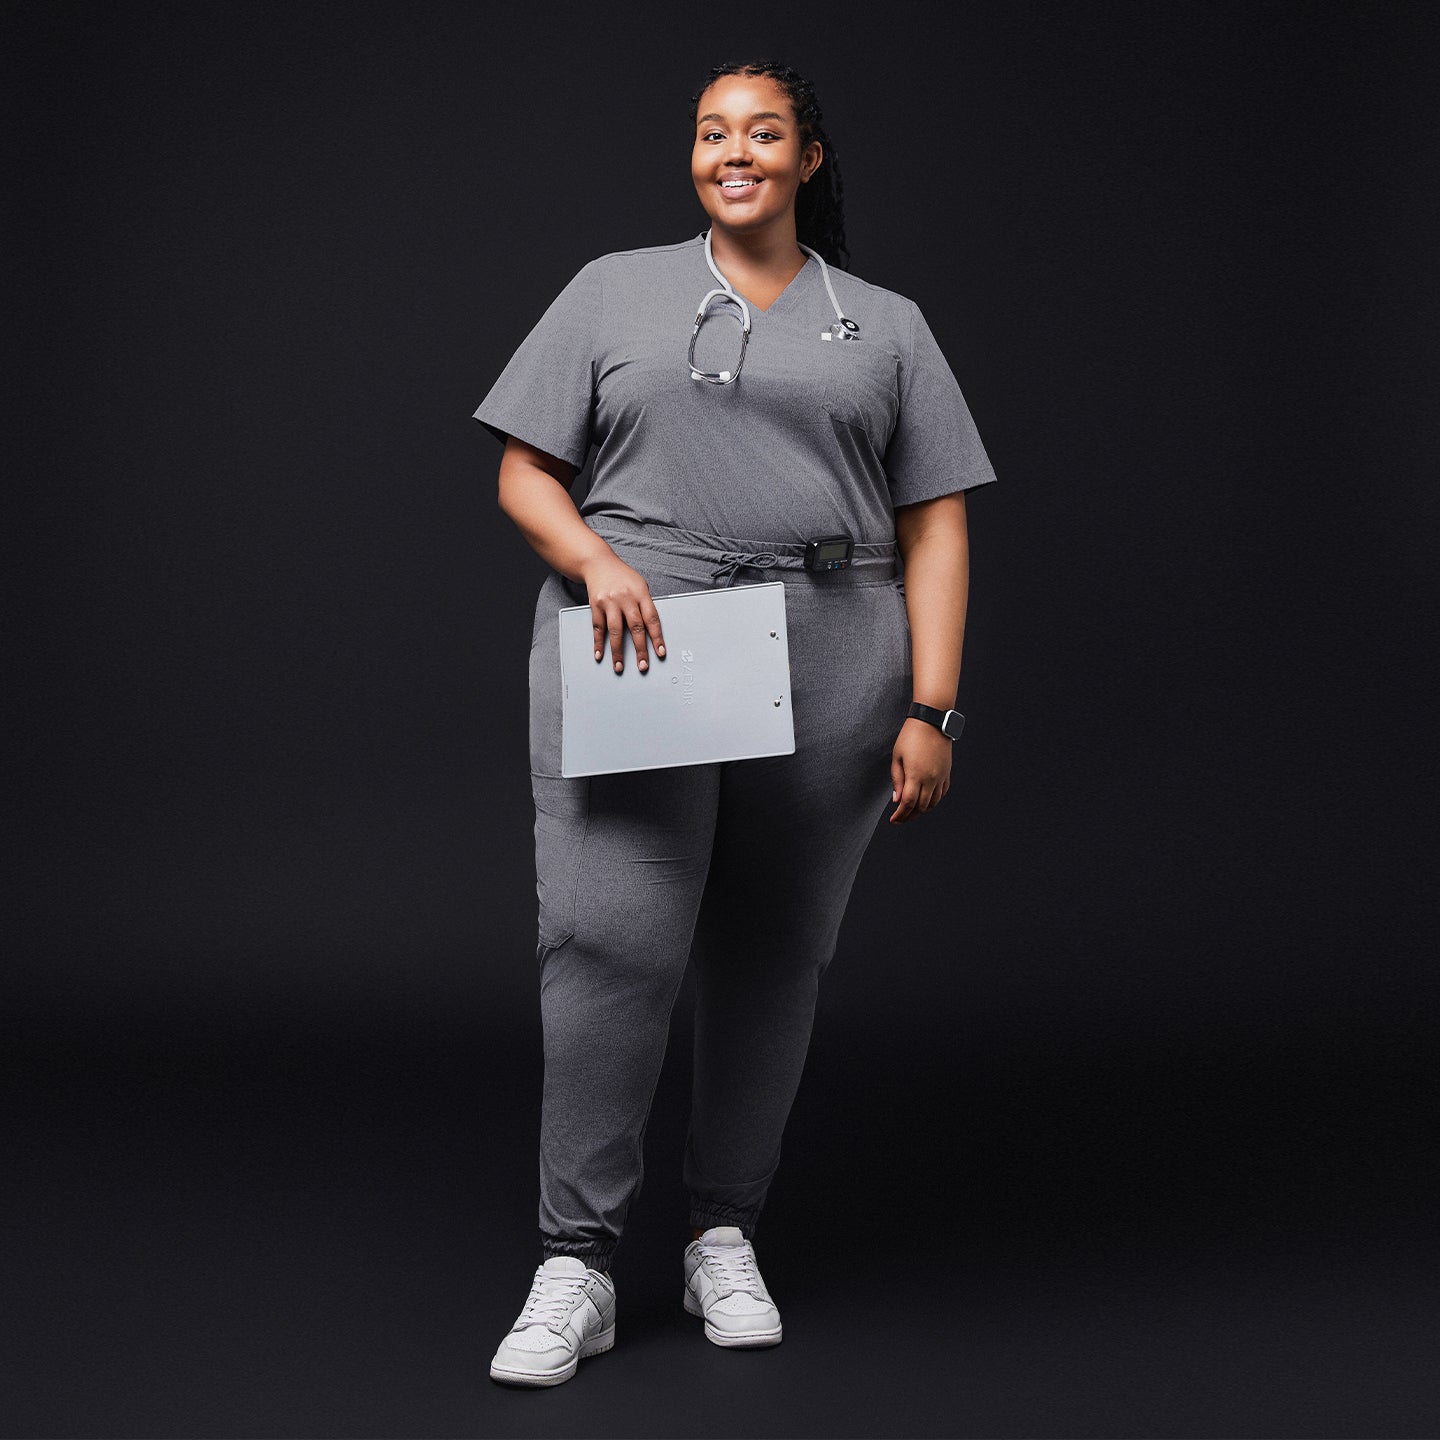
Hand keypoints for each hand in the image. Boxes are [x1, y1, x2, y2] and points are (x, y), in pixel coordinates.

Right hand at [577, 549, 666, 674]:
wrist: (599, 563)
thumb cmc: (622, 576)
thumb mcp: (640, 585)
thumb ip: (645, 605)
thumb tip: (652, 630)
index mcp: (641, 593)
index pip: (652, 619)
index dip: (657, 637)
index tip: (660, 652)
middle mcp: (626, 598)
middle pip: (635, 627)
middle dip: (640, 649)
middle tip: (643, 665)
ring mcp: (610, 602)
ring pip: (615, 630)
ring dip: (618, 651)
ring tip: (619, 666)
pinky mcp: (596, 605)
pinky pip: (598, 627)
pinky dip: (598, 643)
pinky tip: (600, 654)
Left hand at [889, 717, 952, 822]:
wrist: (931, 721)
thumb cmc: (910, 736)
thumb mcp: (897, 757)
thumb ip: (896, 780)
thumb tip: (897, 800)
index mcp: (916, 775)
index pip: (908, 803)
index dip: (900, 815)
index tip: (893, 820)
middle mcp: (931, 779)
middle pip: (921, 807)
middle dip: (909, 816)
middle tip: (900, 818)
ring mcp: (941, 776)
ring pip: (933, 803)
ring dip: (922, 810)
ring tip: (912, 811)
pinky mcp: (947, 772)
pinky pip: (942, 793)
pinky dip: (933, 801)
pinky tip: (926, 801)